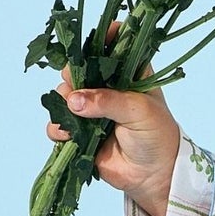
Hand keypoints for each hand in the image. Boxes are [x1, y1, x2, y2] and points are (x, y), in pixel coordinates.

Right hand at [44, 19, 181, 215]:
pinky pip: (57, 125)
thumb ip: (106, 101)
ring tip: (72, 112)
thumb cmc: (156, 136)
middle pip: (79, 69)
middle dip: (72, 74)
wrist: (155, 176)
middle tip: (74, 83)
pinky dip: (57, 128)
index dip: (100, 39)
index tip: (88, 45)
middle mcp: (107, 88)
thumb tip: (73, 100)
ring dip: (62, 102)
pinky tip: (67, 134)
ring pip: (63, 96)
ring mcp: (91, 110)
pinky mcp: (80, 133)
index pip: (112, 45)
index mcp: (129, 74)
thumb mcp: (138, 111)